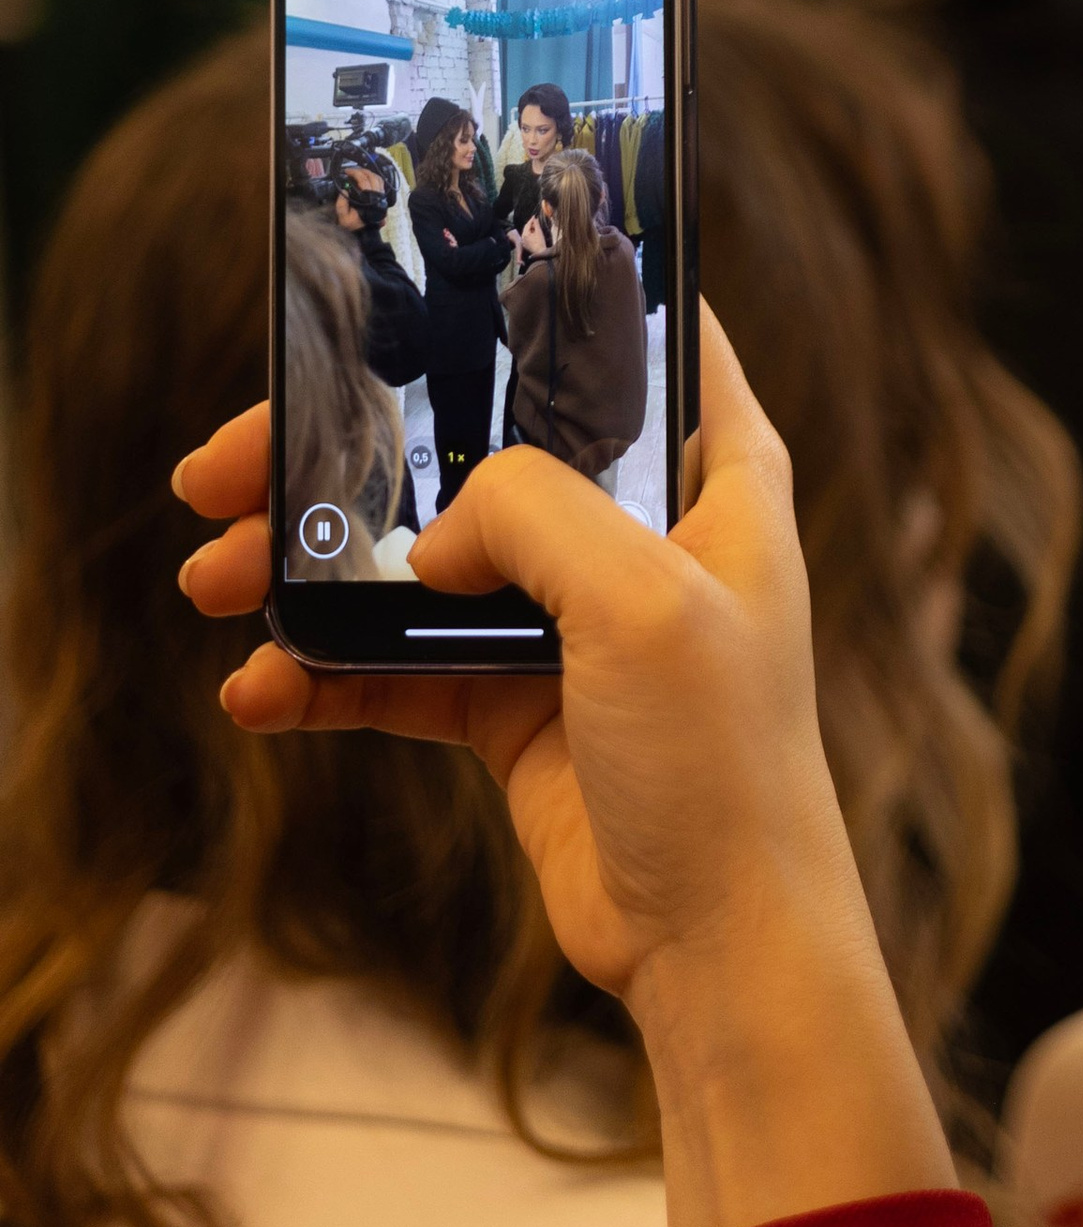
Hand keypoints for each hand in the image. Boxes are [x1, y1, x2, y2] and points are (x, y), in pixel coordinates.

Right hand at [174, 311, 951, 1226]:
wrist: (718, 941)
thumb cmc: (725, 760)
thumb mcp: (642, 598)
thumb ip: (533, 515)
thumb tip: (436, 535)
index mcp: (712, 469)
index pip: (630, 337)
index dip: (534, 301)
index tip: (422, 285)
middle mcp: (642, 528)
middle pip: (477, 449)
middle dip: (352, 453)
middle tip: (231, 466)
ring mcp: (572, 618)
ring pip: (419, 557)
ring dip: (314, 566)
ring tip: (213, 580)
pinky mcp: (516, 703)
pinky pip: (400, 667)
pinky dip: (328, 672)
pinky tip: (260, 689)